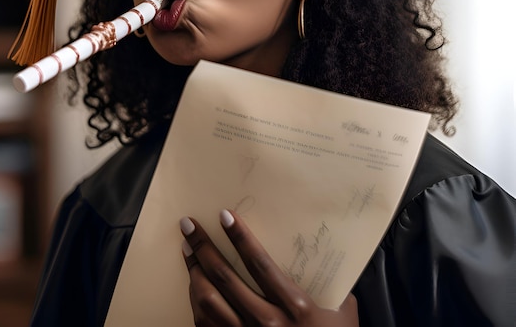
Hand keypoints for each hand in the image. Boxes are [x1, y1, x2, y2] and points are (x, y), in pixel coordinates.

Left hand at [180, 210, 357, 326]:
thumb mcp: (342, 315)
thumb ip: (333, 288)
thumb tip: (328, 256)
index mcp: (296, 308)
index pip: (260, 264)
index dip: (241, 238)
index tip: (224, 215)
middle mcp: (269, 323)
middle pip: (225, 278)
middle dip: (203, 247)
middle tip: (188, 226)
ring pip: (209, 301)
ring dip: (194, 271)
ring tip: (188, 249)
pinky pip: (206, 324)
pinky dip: (196, 300)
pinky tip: (194, 283)